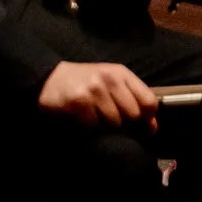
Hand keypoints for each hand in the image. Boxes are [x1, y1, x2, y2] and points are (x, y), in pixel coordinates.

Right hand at [38, 57, 159, 127]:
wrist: (48, 78)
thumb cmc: (84, 83)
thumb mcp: (111, 85)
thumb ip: (134, 101)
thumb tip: (152, 128)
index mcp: (121, 73)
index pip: (149, 102)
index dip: (147, 118)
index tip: (138, 124)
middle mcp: (109, 78)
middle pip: (133, 115)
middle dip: (124, 122)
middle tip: (108, 118)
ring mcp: (94, 88)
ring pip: (115, 122)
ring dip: (104, 125)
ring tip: (93, 115)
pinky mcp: (79, 101)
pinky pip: (94, 125)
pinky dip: (88, 126)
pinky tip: (81, 117)